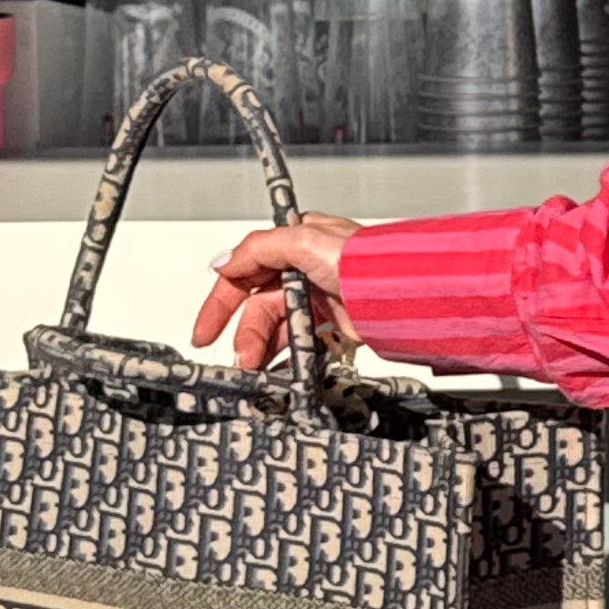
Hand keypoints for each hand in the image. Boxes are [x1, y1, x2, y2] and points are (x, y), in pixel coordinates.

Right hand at [191, 214, 361, 371]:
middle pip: (259, 305)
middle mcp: (305, 270)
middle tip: (242, 358)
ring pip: (277, 326)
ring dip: (263, 347)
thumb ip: (258, 249)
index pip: (246, 273)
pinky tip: (279, 367)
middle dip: (246, 333)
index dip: (221, 302)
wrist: (404, 295)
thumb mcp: (304, 240)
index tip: (204, 331)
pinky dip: (287, 355)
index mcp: (295, 243)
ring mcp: (319, 297)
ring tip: (257, 368)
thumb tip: (222, 261)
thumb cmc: (364, 262)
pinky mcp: (334, 324)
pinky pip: (300, 341)